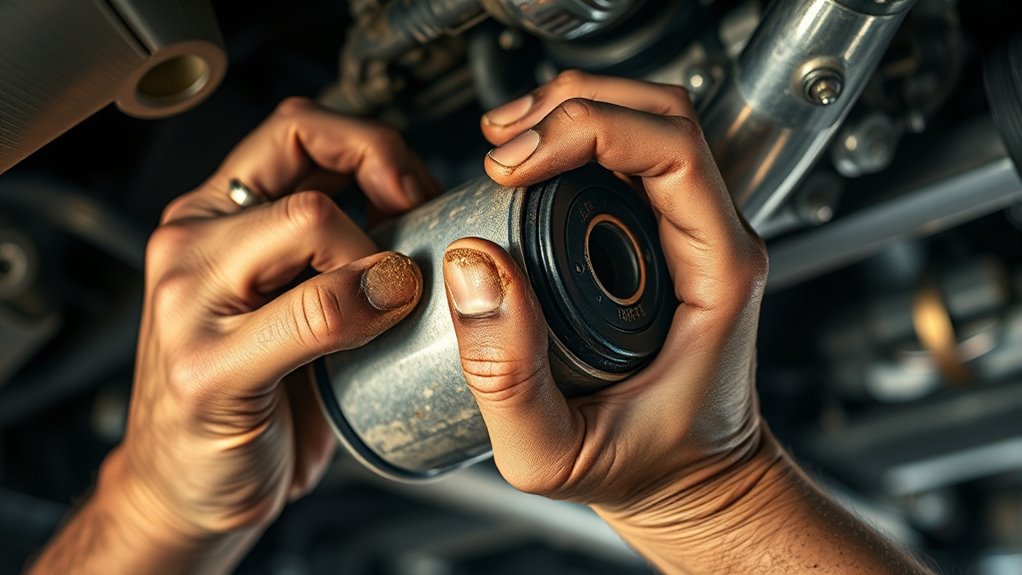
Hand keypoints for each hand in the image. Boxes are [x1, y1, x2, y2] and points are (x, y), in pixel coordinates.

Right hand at [111, 98, 436, 541]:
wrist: (186, 491)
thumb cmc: (253, 399)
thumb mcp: (291, 299)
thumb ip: (335, 248)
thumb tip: (424, 207)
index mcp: (211, 216)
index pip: (296, 127)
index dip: (372, 146)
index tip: (415, 189)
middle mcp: (190, 244)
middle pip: (310, 160)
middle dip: (390, 188)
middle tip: (423, 240)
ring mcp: (188, 301)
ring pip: (312, 222)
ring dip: (380, 255)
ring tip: (397, 296)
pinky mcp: (206, 366)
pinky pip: (315, 310)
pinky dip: (367, 307)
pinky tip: (383, 323)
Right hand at [443, 71, 771, 564]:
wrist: (693, 488)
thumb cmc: (648, 471)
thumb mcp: (554, 452)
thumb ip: (505, 377)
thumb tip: (472, 268)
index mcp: (717, 273)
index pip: (670, 149)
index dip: (581, 132)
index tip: (509, 166)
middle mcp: (714, 239)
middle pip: (660, 115)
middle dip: (571, 105)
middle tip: (500, 145)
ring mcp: (691, 235)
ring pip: (647, 124)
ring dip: (573, 112)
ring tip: (504, 143)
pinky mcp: (662, 241)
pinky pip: (630, 160)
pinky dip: (575, 138)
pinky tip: (526, 162)